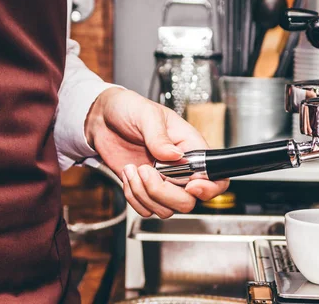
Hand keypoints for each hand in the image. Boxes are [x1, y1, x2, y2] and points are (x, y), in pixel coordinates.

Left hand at [85, 88, 228, 217]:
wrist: (103, 118)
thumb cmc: (130, 109)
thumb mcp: (146, 114)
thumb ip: (160, 136)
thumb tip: (176, 156)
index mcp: (191, 148)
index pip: (216, 177)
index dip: (209, 188)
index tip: (190, 184)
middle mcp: (181, 169)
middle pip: (189, 201)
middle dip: (165, 193)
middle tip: (146, 170)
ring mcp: (163, 182)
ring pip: (167, 209)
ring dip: (144, 194)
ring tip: (133, 169)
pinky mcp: (145, 190)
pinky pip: (146, 209)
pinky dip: (134, 198)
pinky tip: (128, 175)